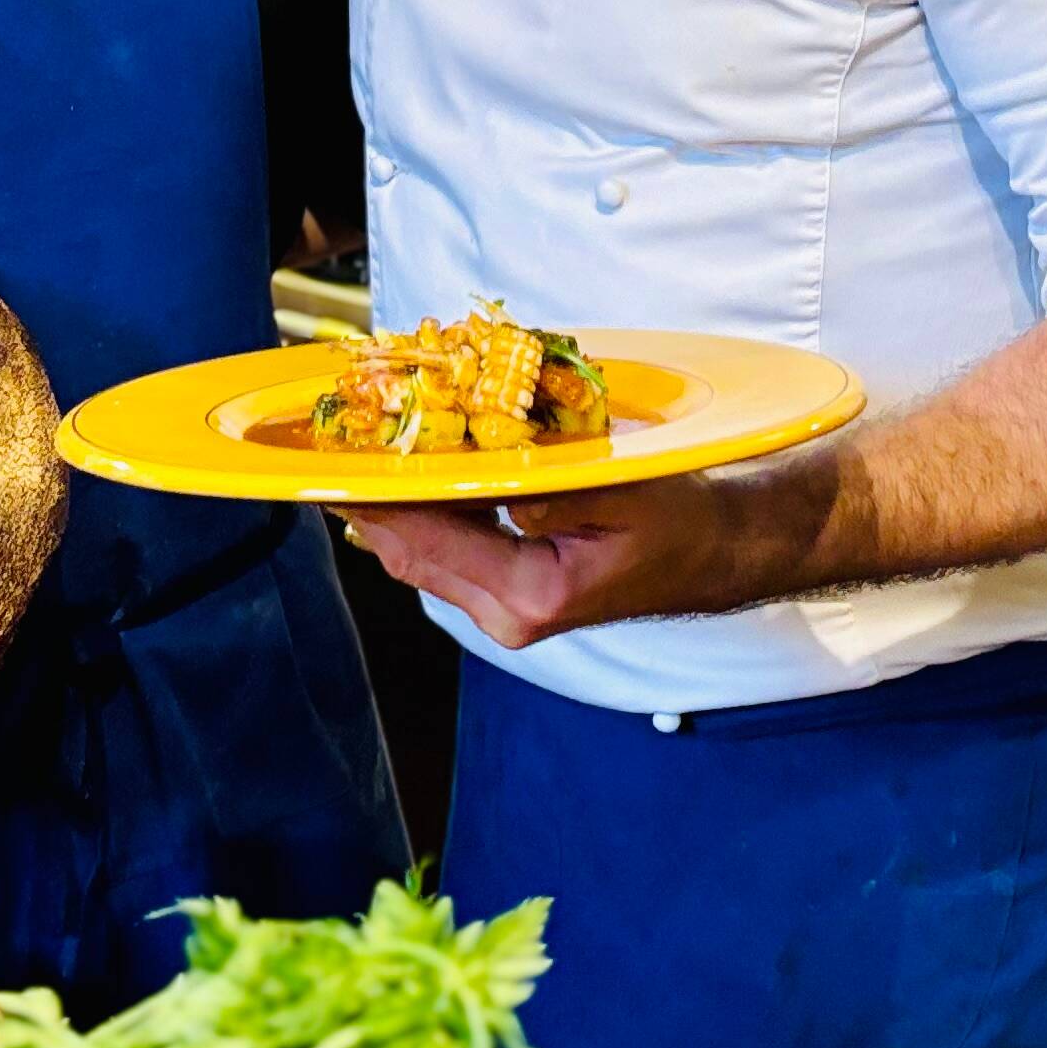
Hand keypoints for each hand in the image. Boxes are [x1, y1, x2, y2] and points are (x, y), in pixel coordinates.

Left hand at [338, 473, 797, 649]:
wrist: (714, 553)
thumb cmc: (681, 520)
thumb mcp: (630, 492)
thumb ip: (561, 494)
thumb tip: (494, 487)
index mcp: (532, 596)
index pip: (428, 539)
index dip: (375, 494)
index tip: (334, 454)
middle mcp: (507, 614)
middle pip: (406, 551)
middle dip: (369, 493)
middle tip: (331, 433)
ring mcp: (503, 610)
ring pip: (416, 553)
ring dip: (390, 501)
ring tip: (359, 443)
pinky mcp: (505, 595)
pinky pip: (441, 551)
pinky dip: (420, 510)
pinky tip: (408, 468)